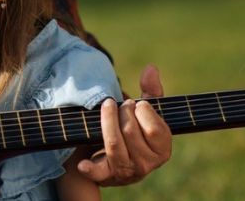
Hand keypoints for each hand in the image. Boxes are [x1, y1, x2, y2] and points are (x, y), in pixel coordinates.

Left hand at [77, 64, 171, 185]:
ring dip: (107, 122)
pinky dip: (90, 169)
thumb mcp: (146, 113)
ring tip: (106, 107)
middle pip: (131, 133)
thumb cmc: (136, 129)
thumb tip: (150, 69)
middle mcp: (147, 164)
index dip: (143, 111)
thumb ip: (151, 92)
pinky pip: (98, 174)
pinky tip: (82, 164)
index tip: (136, 103)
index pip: (156, 130)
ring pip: (114, 145)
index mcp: (162, 150)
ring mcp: (126, 171)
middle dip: (123, 112)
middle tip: (119, 104)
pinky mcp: (106, 176)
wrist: (117, 156)